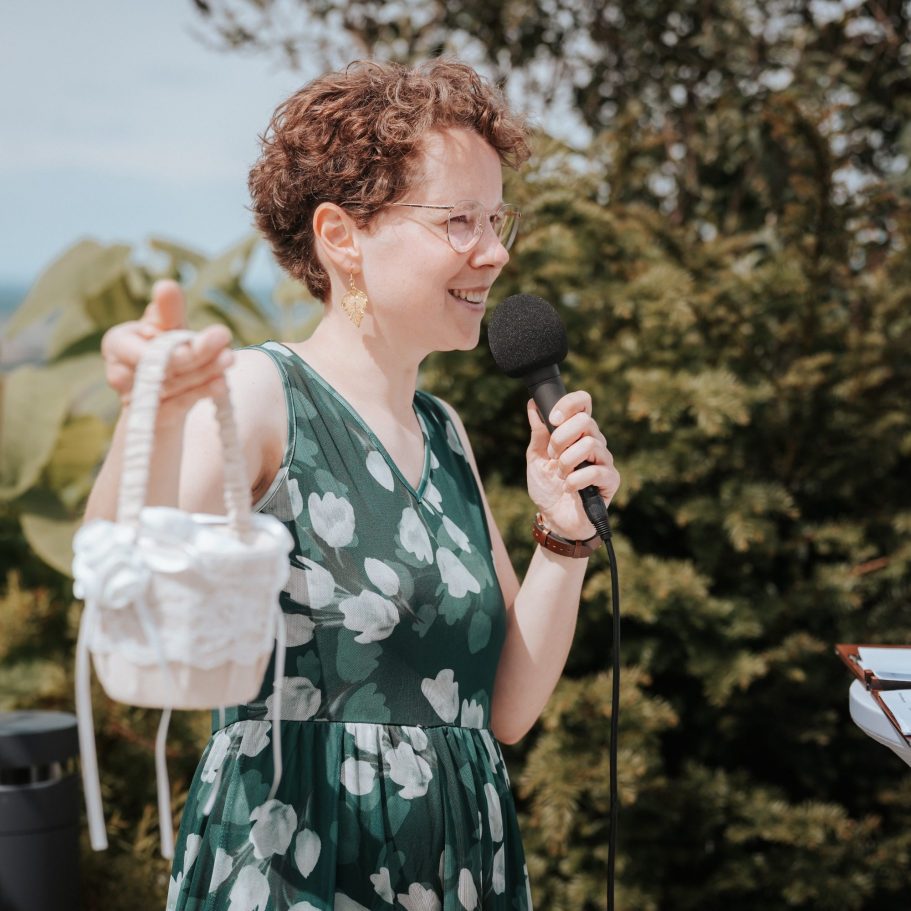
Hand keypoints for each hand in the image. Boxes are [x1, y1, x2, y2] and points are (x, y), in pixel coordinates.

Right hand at [100, 280, 233, 425]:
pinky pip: (178, 406)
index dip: (174, 342)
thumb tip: (166, 285)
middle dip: (195, 353)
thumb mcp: (169, 328)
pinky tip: (221, 385)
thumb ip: (168, 310)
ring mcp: (134, 399)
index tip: (204, 331)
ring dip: (204, 372)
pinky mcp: (152, 418)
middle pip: (162, 367)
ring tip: (229, 357)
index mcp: (116, 343)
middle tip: (224, 337)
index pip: (146, 346)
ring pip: (174, 386)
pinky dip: (201, 393)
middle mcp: (118, 373)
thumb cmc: (164, 350)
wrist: (161, 395)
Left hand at [525, 391, 620, 539]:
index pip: (583, 403)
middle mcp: (594, 441)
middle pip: (585, 421)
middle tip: (552, 457)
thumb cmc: (547, 488)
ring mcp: (604, 460)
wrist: (555, 520)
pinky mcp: (610, 480)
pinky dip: (576, 480)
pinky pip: (596, 470)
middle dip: (560, 439)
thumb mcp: (536, 458)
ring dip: (567, 461)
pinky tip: (569, 488)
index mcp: (577, 432)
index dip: (569, 404)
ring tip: (561, 475)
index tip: (552, 418)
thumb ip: (538, 433)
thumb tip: (533, 405)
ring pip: (589, 444)